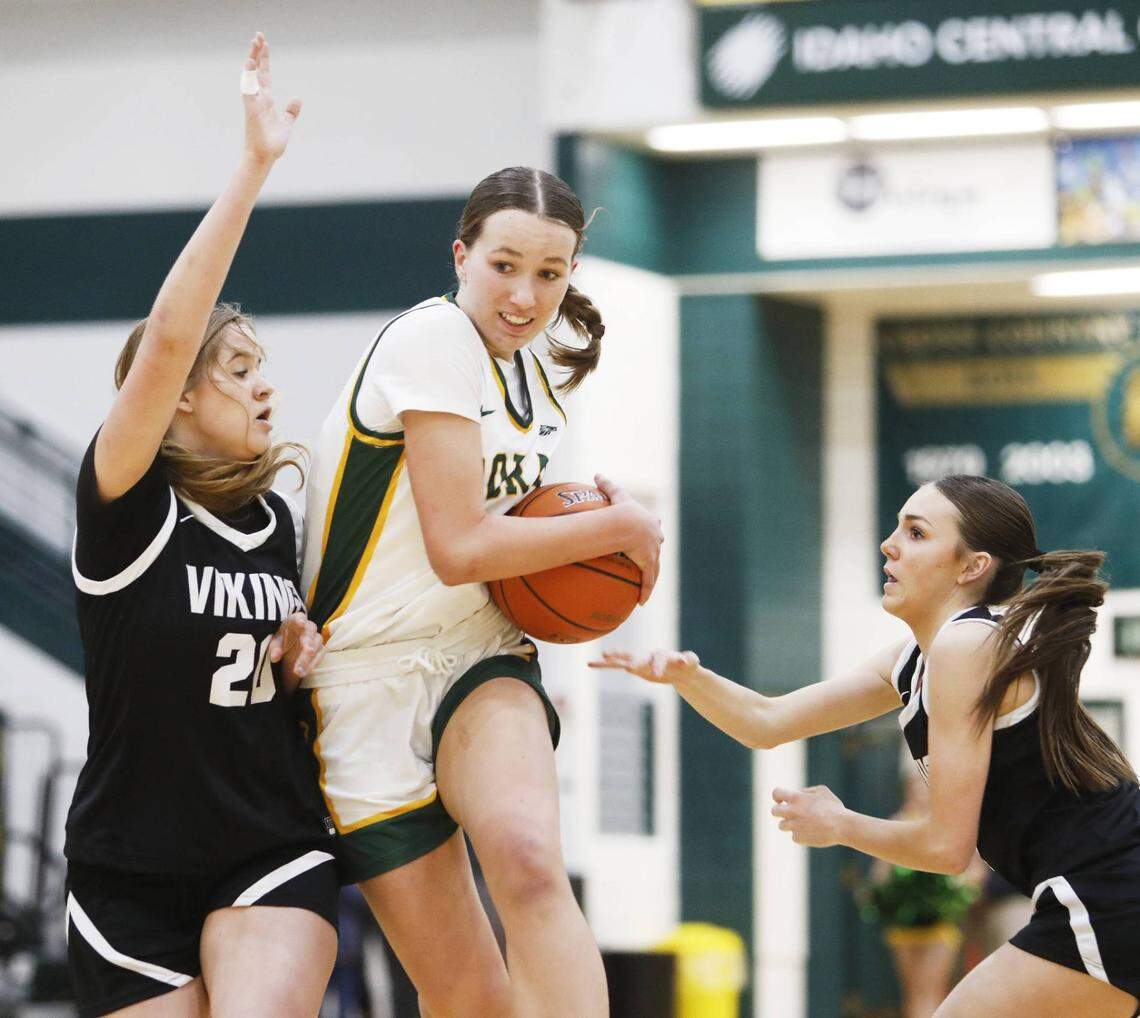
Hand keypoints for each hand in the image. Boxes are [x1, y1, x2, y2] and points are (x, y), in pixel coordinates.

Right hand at [241, 32, 301, 165]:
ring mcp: (254, 103)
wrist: (265, 157)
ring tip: (255, 43)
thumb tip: (297, 100)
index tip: (264, 43)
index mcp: (266, 100)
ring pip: (251, 76)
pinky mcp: (251, 110)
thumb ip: (290, 112)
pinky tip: (250, 63)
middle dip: (257, 53)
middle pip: (257, 70)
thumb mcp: (286, 124)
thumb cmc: (272, 143)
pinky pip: (248, 90)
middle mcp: (258, 98)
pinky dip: (249, 77)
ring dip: (253, 59)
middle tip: (258, 35)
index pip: (264, 74)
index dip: (264, 59)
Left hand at [269, 612, 323, 690]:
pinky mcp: (320, 649)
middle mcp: (308, 627)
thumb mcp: (275, 643)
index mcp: (295, 621)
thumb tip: (274, 657)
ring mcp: (315, 638)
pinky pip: (319, 656)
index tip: (301, 623)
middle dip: (309, 641)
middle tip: (307, 651)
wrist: (290, 649)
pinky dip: (311, 665)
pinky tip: (302, 672)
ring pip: (316, 645)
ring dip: (308, 658)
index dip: (300, 620)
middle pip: (311, 631)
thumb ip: (275, 648)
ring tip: (297, 671)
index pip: (299, 617)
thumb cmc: (282, 641)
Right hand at [588, 649, 699, 684]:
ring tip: (600, 657)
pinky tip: (590, 664)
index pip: (660, 659)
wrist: (680, 667)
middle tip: (628, 667)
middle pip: (640, 657)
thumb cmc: (687, 664)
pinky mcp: (634, 667)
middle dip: (634, 661)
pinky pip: (616, 666)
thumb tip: (686, 659)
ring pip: (624, 658)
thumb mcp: (693, 662)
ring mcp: (640, 660)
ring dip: (614, 658)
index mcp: (664, 655)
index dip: (658, 666)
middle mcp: (650, 655)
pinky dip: (604, 666)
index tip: (657, 674)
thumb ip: (691, 659)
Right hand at [595, 473, 662, 604]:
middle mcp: (655, 537)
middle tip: (648, 555)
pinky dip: (645, 591)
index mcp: (650, 522)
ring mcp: (653, 552)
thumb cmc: (622, 509)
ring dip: (650, 575)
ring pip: (654, 568)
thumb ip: (606, 484)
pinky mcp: (648, 564)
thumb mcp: (615, 494)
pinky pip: (647, 581)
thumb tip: (596, 474)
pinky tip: (642, 602)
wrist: (627, 524)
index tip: (649, 531)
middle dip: (653, 549)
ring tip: (645, 585)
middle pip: (657, 545)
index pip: (653, 525)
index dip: (650, 528)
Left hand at [771, 786, 845, 847]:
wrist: (842, 826)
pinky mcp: (798, 838)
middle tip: (789, 813)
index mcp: (796, 798)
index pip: (776, 793)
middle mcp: (792, 812)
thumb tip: (800, 793)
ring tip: (804, 824)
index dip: (777, 796)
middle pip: (774, 811)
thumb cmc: (834, 808)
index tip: (781, 800)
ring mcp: (794, 826)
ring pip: (782, 825)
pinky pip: (794, 836)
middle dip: (779, 811)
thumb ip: (808, 791)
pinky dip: (801, 835)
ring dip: (790, 824)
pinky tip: (812, 833)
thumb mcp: (822, 791)